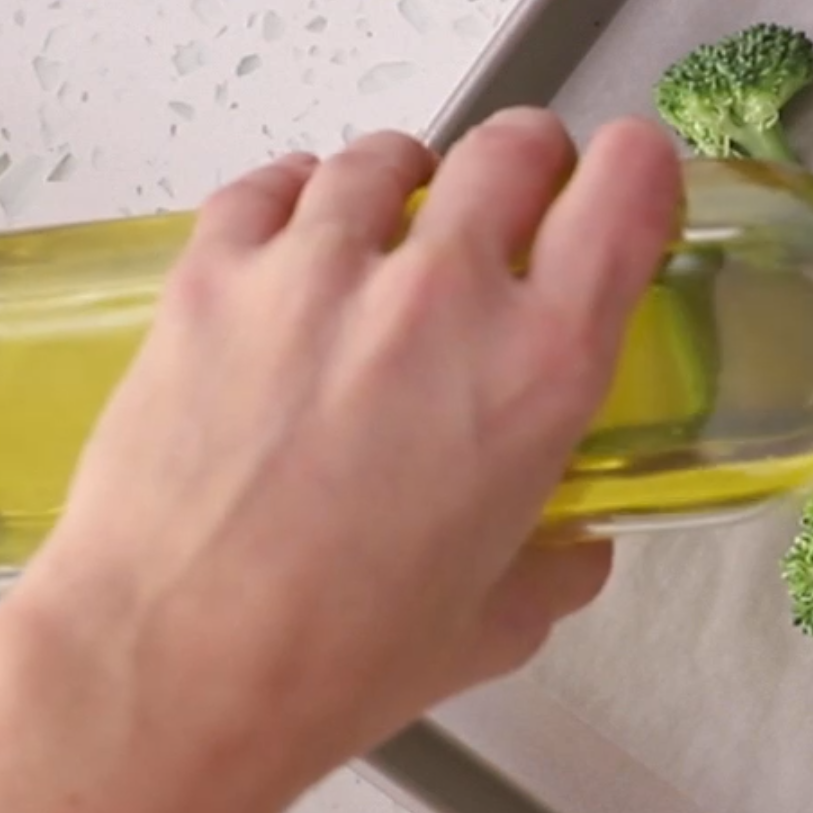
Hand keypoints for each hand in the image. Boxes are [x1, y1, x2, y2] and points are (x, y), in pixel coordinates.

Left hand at [21, 108, 682, 785]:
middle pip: (512, 146)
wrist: (174, 666)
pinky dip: (294, 199)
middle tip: (513, 209)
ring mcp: (318, 271)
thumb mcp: (502, 619)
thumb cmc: (336, 657)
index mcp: (542, 368)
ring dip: (405, 184)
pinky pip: (268, 185)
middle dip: (528, 167)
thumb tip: (570, 544)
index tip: (627, 190)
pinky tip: (294, 238)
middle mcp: (443, 294)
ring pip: (385, 156)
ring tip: (389, 230)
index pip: (628, 189)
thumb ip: (557, 561)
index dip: (638, 172)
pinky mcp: (212, 276)